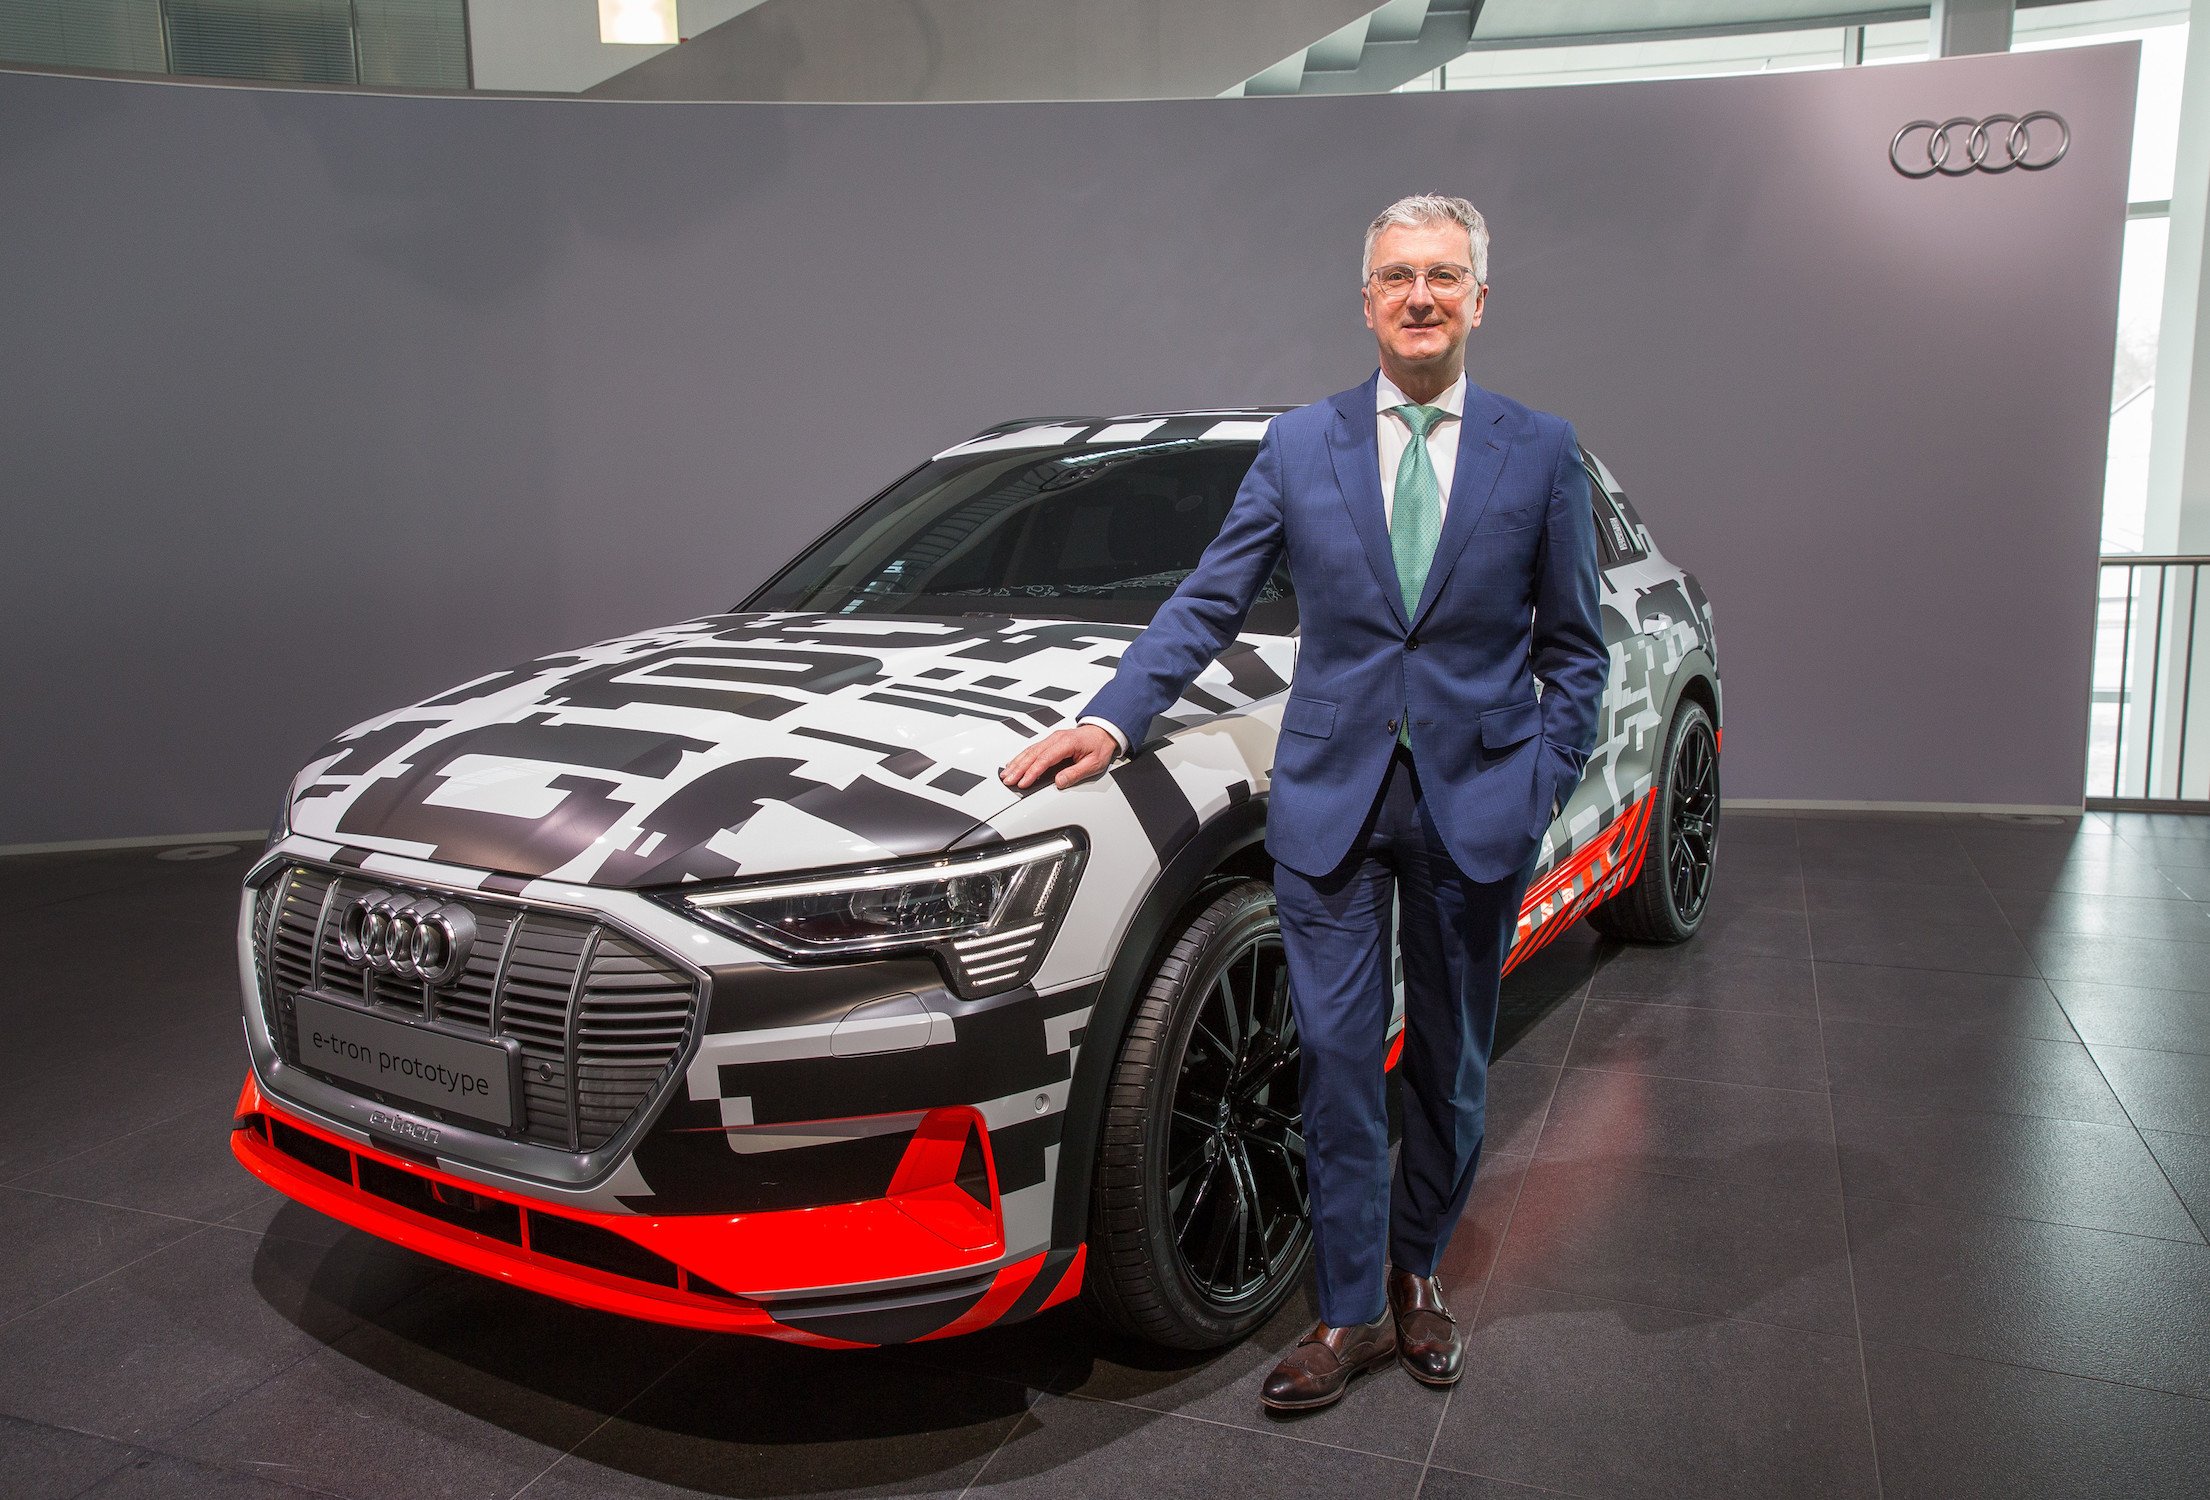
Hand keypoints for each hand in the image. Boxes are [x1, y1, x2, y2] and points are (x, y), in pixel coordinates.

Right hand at [1000, 723, 1119, 790]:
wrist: (1104, 732)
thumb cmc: (1100, 746)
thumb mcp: (1093, 764)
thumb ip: (1075, 773)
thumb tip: (1059, 782)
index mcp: (1067, 743)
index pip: (1044, 759)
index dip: (1032, 772)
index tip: (1023, 782)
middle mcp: (1056, 738)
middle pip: (1032, 754)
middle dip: (1018, 768)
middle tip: (1008, 780)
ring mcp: (1052, 738)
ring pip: (1030, 751)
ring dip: (1016, 763)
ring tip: (1006, 774)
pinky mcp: (1051, 741)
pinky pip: (1033, 749)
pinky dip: (1021, 757)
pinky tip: (1014, 763)